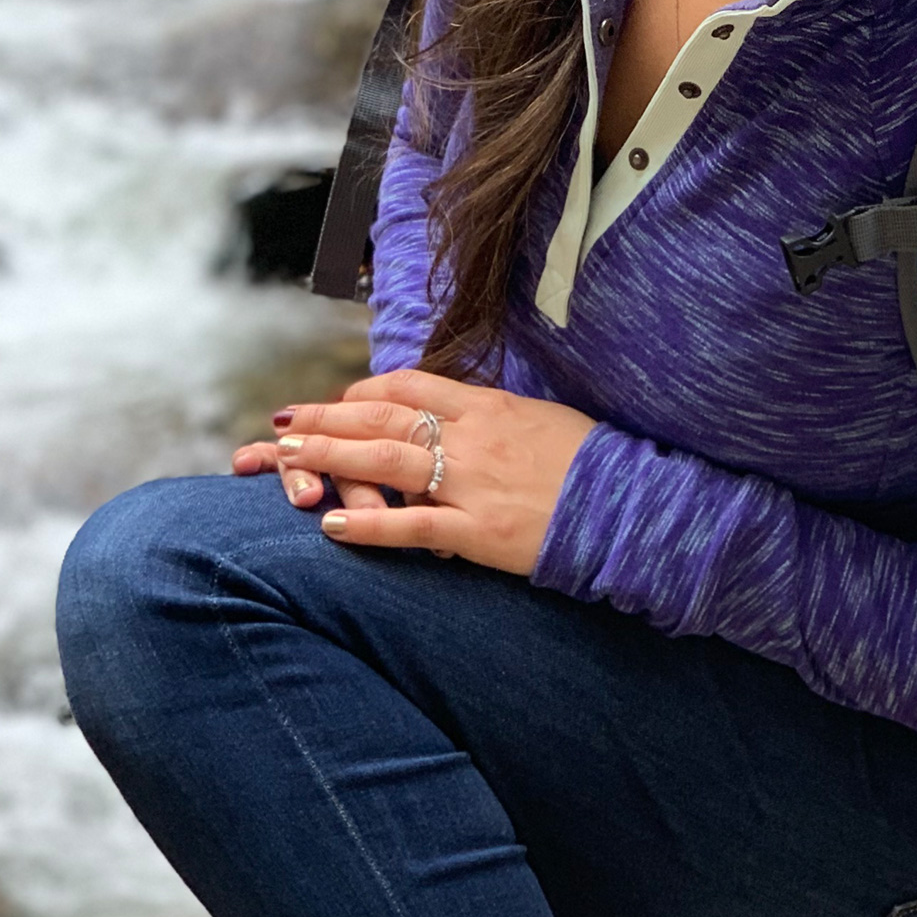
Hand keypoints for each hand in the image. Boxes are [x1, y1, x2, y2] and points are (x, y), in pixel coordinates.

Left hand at [228, 370, 597, 576]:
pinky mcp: (479, 530)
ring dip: (328, 455)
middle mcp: (472, 437)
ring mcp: (473, 483)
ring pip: (384, 460)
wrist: (634, 508)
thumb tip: (455, 419)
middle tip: (281, 421)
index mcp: (488, 406)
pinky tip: (332, 523)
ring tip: (284, 456)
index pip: (409, 385)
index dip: (363, 392)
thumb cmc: (592, 465)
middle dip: (325, 418)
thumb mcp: (540, 420)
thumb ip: (491, 417)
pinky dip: (369, 524)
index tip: (335, 401)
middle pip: (382, 416)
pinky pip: (412, 526)